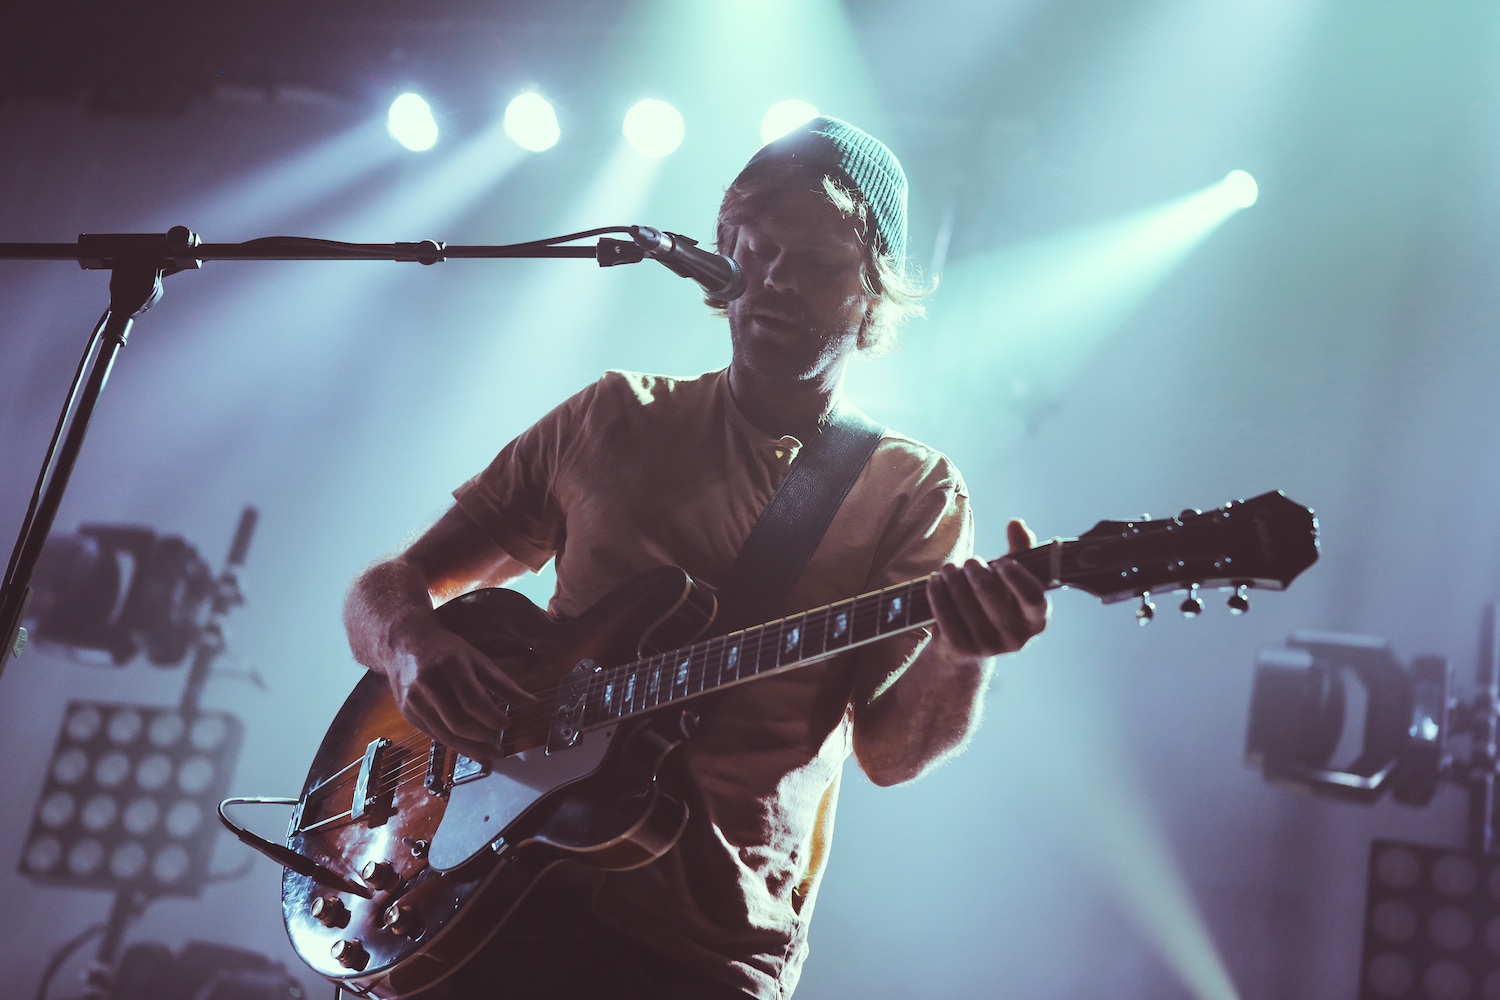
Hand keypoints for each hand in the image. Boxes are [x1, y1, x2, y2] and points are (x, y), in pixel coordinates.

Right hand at [384, 616, 537, 761]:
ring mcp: (413, 700)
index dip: (493, 717)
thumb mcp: (477, 659)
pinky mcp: (407, 713)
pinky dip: (454, 744)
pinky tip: (470, 747)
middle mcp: (428, 684)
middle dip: (482, 738)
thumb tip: (532, 704)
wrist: (404, 643)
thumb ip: (504, 683)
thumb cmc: (446, 650)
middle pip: (458, 722)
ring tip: (489, 753)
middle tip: (500, 746)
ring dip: (470, 749)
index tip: (508, 724)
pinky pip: (434, 735)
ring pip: (444, 735)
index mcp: (450, 666)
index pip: (473, 701)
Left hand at [926, 518, 1048, 660]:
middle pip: (990, 590)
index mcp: (1037, 620)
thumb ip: (1019, 551)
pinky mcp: (960, 648)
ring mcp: (987, 646)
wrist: (968, 647)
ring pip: (962, 598)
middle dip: (974, 569)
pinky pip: (943, 611)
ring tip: (950, 569)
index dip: (1015, 575)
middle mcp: (1016, 639)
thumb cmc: (995, 603)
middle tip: (969, 561)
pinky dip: (936, 591)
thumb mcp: (1011, 581)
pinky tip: (935, 581)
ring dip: (952, 576)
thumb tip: (1016, 523)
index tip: (1000, 561)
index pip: (1032, 596)